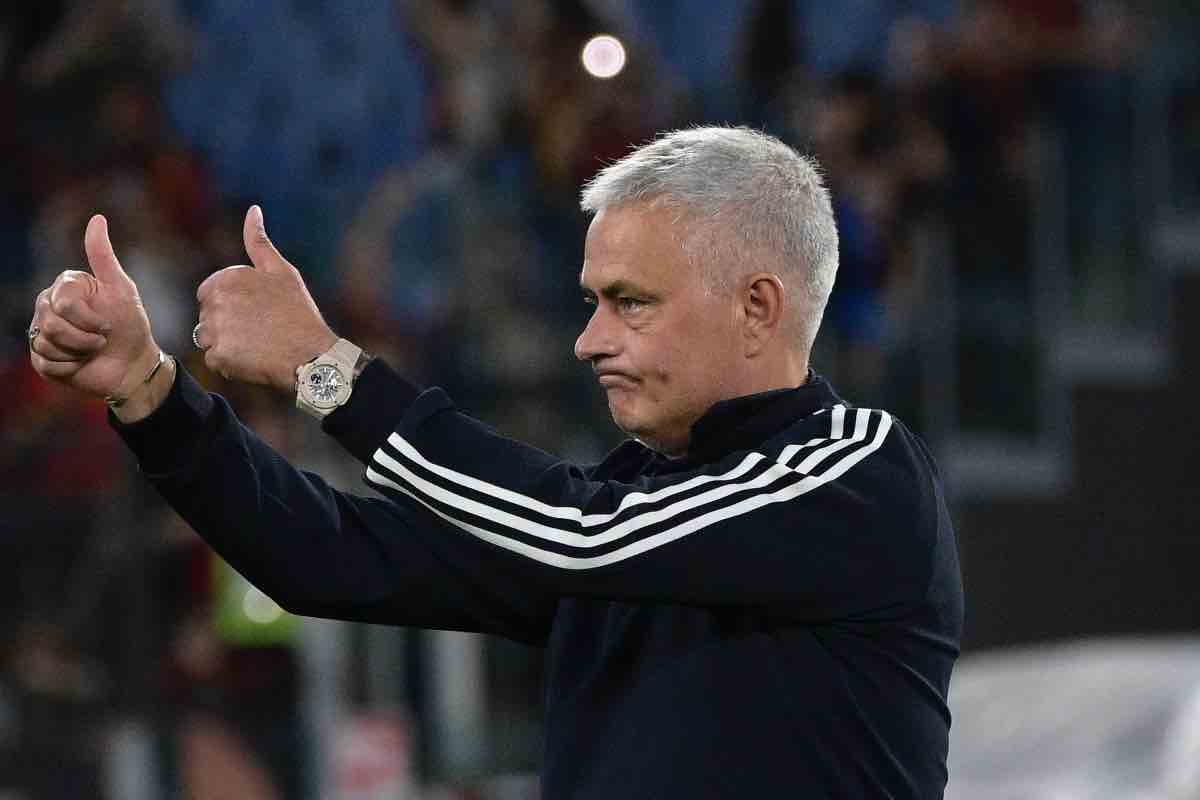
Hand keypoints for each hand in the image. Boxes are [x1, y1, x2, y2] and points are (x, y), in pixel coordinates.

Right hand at [28, 215, 159, 399]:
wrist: (132, 364)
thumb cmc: (129, 325)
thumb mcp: (121, 289)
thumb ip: (103, 256)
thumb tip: (97, 218)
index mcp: (65, 287)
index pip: (63, 303)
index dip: (89, 319)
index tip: (108, 324)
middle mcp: (48, 306)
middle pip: (51, 324)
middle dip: (84, 338)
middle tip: (101, 340)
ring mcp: (42, 332)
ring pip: (46, 344)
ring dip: (79, 352)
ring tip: (92, 350)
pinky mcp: (41, 358)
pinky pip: (46, 363)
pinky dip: (70, 367)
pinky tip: (81, 363)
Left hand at [195, 206, 336, 392]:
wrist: (312, 354)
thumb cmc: (299, 313)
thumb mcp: (282, 271)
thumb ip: (259, 241)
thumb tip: (252, 210)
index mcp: (227, 278)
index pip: (210, 293)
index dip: (233, 304)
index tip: (257, 313)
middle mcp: (216, 302)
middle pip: (207, 316)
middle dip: (227, 324)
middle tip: (260, 331)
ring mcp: (215, 330)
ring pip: (208, 339)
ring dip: (227, 344)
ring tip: (257, 346)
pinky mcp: (218, 357)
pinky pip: (215, 360)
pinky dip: (230, 364)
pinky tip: (253, 360)